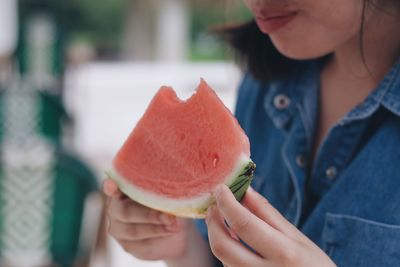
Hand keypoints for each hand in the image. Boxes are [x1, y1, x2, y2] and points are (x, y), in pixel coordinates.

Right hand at [103, 179, 187, 260]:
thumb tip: (168, 208)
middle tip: (169, 217)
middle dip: (149, 215)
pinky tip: (170, 232)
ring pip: (133, 231)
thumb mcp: (168, 195)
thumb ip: (164, 196)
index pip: (110, 187)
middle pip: (125, 212)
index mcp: (123, 189)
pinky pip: (142, 244)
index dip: (109, 187)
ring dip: (156, 228)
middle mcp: (115, 208)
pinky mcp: (128, 246)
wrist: (175, 230)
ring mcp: (118, 228)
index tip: (112, 185)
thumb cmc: (169, 203)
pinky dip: (159, 238)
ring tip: (174, 226)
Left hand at [206, 185, 335, 266]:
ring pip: (223, 258)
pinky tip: (233, 241)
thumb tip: (246, 190)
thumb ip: (268, 214)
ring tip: (223, 220)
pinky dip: (226, 251)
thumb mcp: (298, 238)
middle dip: (212, 222)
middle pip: (223, 245)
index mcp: (283, 253)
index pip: (244, 224)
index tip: (220, 188)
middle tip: (214, 205)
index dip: (227, 203)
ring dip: (218, 236)